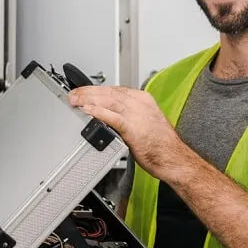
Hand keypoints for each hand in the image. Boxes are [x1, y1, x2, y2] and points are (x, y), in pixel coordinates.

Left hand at [68, 86, 187, 180]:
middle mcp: (140, 104)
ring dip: (88, 99)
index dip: (96, 90)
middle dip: (88, 92)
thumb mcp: (145, 121)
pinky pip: (113, 117)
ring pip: (109, 101)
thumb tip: (109, 114)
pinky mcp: (134, 128)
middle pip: (109, 92)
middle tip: (73, 94)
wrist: (174, 158)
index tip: (83, 91)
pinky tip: (88, 111)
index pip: (115, 89)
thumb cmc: (161, 144)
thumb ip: (127, 116)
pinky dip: (99, 112)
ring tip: (75, 100)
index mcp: (143, 100)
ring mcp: (137, 114)